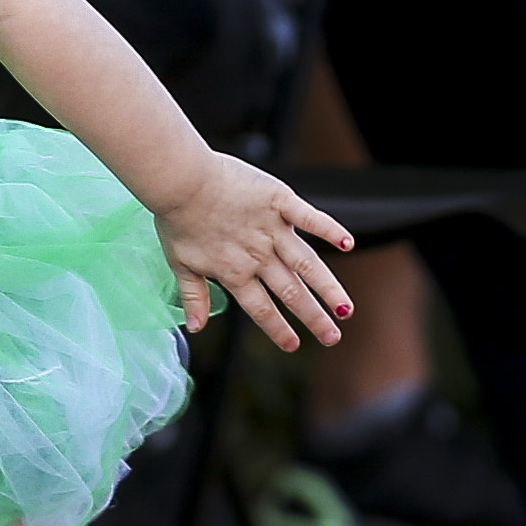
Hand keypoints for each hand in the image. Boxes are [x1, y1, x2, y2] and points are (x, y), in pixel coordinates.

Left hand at [151, 156, 355, 351]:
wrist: (181, 180)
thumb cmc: (176, 218)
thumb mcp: (179, 263)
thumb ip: (193, 296)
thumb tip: (196, 328)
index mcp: (234, 272)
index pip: (260, 308)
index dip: (277, 329)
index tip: (294, 346)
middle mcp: (257, 255)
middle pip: (290, 292)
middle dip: (313, 317)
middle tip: (332, 338)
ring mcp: (270, 229)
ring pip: (306, 263)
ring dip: (327, 287)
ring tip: (346, 308)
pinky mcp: (278, 201)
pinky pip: (308, 217)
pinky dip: (329, 229)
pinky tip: (348, 243)